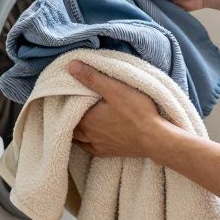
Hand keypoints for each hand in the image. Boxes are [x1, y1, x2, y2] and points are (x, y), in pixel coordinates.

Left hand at [67, 60, 181, 159]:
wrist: (156, 139)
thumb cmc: (137, 112)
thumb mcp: (114, 88)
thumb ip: (92, 77)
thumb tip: (70, 66)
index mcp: (86, 120)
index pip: (65, 111)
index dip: (62, 103)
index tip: (62, 95)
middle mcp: (88, 135)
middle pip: (69, 127)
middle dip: (66, 117)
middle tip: (66, 107)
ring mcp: (99, 146)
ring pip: (77, 139)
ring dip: (74, 131)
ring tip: (74, 121)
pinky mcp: (109, 153)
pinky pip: (89, 149)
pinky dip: (85, 143)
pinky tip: (88, 138)